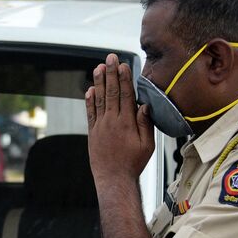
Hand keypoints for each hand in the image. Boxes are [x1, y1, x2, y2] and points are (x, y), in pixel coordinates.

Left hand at [85, 53, 154, 182]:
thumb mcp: (147, 145)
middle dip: (111, 73)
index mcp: (127, 123)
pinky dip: (90, 100)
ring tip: (98, 67)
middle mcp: (112, 122)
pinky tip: (90, 89)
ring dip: (99, 82)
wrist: (113, 179)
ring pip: (99, 99)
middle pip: (111, 92)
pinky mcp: (93, 132)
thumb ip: (146, 124)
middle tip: (110, 58)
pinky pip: (90, 112)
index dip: (124, 78)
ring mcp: (100, 126)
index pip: (126, 95)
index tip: (123, 65)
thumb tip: (145, 106)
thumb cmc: (133, 164)